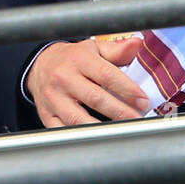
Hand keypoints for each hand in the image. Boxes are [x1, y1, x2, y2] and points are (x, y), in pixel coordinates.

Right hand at [25, 37, 151, 126]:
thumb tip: (138, 44)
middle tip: (138, 118)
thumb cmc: (73, 58)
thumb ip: (117, 50)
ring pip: (79, 118)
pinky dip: (80, 137)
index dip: (128, 89)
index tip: (143, 101)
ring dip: (102, 128)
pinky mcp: (47, 115)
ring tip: (121, 131)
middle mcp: (64, 78)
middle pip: (95, 99)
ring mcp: (54, 98)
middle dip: (121, 111)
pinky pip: (64, 131)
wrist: (41, 65)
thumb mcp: (94, 49)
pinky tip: (97, 139)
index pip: (107, 75)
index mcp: (79, 59)